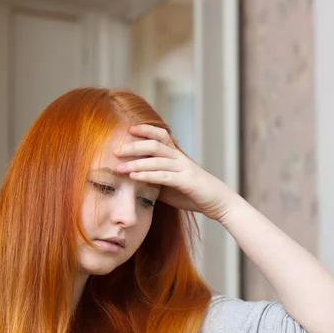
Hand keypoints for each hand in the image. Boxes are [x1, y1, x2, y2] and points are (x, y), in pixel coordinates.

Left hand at [114, 124, 235, 220]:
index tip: (129, 130)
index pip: (161, 136)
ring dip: (136, 162)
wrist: (218, 203)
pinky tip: (134, 177)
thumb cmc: (193, 193)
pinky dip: (147, 175)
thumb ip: (155, 180)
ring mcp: (184, 169)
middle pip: (155, 144)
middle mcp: (180, 158)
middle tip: (115, 151)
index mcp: (177, 156)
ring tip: (119, 167)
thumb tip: (135, 181)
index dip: (146, 129)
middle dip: (134, 146)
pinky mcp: (186, 182)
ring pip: (157, 159)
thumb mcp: (170, 185)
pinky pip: (163, 176)